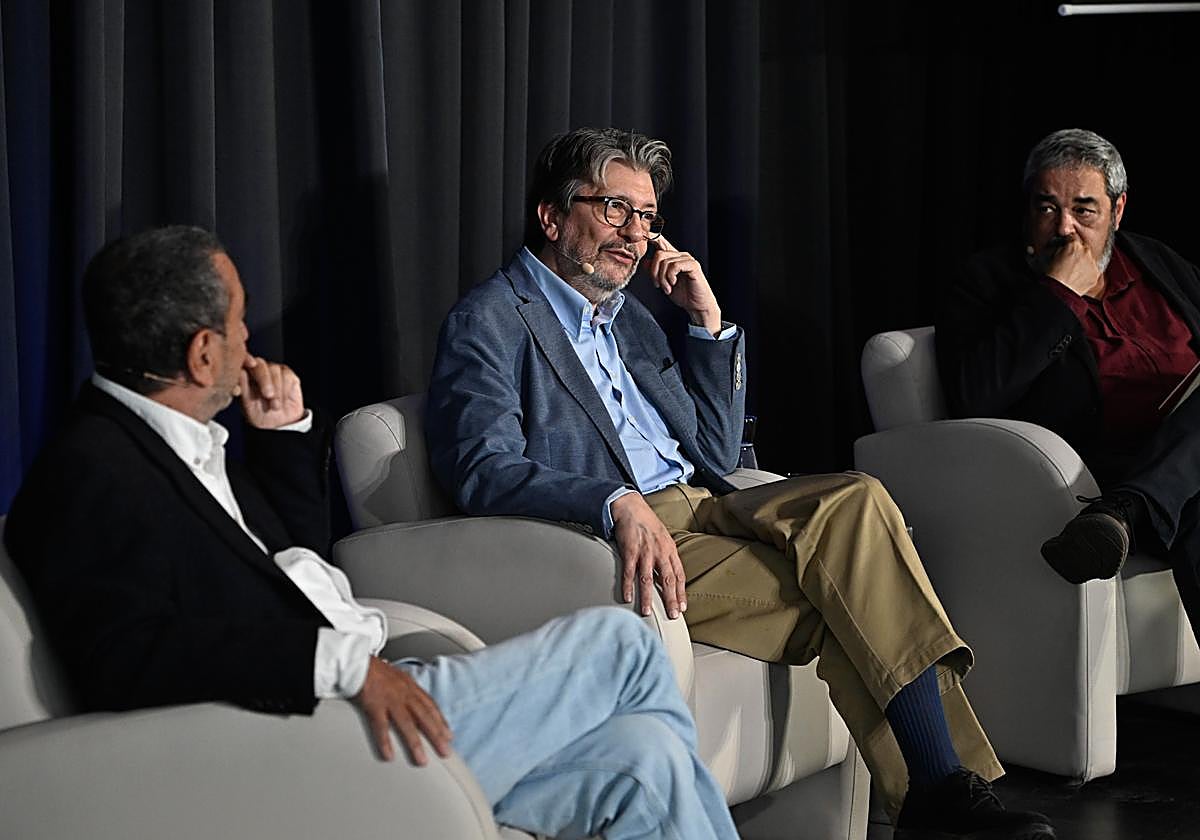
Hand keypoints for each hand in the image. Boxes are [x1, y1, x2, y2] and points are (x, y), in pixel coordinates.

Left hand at [239, 355, 305, 428]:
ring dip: (277, 390)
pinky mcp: (288, 375)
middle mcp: (259, 370)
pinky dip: (285, 390)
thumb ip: (244, 387)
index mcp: (245, 375)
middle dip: (265, 380)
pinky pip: (287, 376)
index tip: (251, 365)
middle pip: (261, 364)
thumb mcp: (248, 404)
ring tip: (275, 406)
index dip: (247, 360)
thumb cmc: (259, 414)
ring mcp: (274, 371)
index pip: (244, 361)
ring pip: (275, 370)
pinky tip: (282, 401)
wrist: (277, 425)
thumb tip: (241, 372)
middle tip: (268, 395)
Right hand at [353, 657, 452, 763]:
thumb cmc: (376, 671)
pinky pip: (381, 726)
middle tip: (445, 752)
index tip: (449, 735)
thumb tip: (417, 703)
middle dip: (436, 735)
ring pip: (406, 724)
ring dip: (415, 743)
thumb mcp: (398, 677)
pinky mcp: (374, 705)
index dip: (441, 722)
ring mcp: (390, 700)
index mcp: (410, 687)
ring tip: (422, 760)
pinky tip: (389, 755)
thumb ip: (408, 691)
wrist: (357, 661)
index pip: (430, 706)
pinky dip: (385, 741)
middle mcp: (404, 694)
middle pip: (424, 716)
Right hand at [611, 492, 687, 619]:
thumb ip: (667, 555)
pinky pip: (629, 572)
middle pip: (667, 579)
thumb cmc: (648, 523)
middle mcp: (660, 552)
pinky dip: (628, 586)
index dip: (681, 592)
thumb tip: (670, 573)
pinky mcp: (630, 551)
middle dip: (671, 599)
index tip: (682, 607)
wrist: (632, 507)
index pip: (679, 575)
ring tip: (647, 612)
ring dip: (648, 597)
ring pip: (648, 579)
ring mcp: (645, 552)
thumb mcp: (664, 538)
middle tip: (672, 615)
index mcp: (670, 550)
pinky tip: (627, 597)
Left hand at [646, 235, 721, 333]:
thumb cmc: (683, 294)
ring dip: (662, 278)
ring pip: (665, 262)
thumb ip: (654, 272)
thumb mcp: (663, 282)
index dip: (650, 237)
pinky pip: (675, 266)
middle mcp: (680, 255)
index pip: (660, 241)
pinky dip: (670, 277)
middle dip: (654, 272)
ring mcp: (687, 259)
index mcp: (673, 257)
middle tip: (658, 285)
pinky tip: (673, 283)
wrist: (696, 305)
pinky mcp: (693, 265)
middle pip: (658, 254)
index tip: (641, 238)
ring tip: (667, 288)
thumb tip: (644, 262)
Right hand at [1043, 234, 1103, 296]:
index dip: (1066, 242)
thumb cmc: (1049, 276)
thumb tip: (1037, 248)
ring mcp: (1092, 263)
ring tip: (1071, 271)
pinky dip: (1086, 272)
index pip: (1072, 236)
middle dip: (1076, 252)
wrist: (1058, 293)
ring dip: (1082, 261)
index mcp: (1073, 245)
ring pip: (1088, 258)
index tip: (1063, 247)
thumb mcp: (1043, 260)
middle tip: (1066, 261)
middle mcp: (1086, 251)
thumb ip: (1045, 250)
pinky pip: (1092, 270)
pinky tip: (1076, 277)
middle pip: (1082, 247)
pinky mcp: (1096, 273)